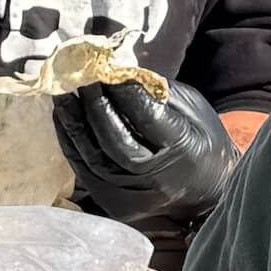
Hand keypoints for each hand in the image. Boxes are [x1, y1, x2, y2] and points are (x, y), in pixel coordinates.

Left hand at [52, 79, 237, 230]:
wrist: (208, 192)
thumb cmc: (200, 141)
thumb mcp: (192, 108)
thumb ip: (155, 92)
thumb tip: (116, 71)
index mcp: (183, 150)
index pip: (146, 115)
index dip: (121, 90)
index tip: (103, 65)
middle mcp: (158, 179)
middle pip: (114, 140)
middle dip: (93, 105)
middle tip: (78, 77)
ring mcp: (134, 197)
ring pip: (94, 158)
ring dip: (73, 124)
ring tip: (61, 96)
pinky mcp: (115, 205)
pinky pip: (85, 172)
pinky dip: (71, 145)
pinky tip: (63, 121)